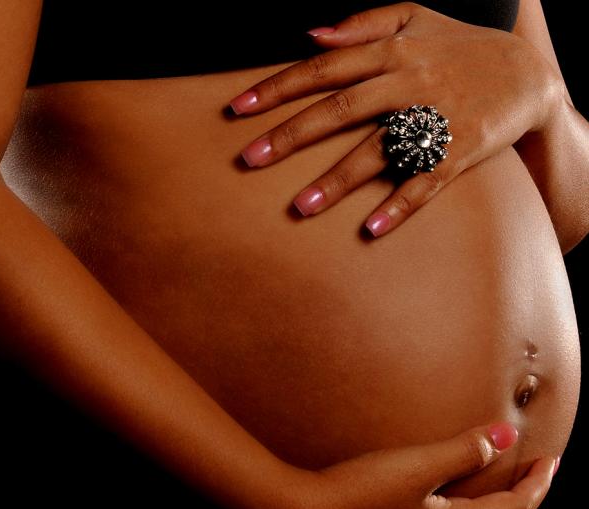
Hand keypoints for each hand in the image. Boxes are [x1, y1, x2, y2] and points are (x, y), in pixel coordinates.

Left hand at [228, 2, 563, 237]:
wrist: (528, 75)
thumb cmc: (461, 47)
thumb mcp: (417, 16)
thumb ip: (364, 23)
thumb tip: (312, 35)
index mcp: (392, 52)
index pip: (323, 68)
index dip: (278, 87)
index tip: (238, 109)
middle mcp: (409, 83)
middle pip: (340, 109)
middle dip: (291, 135)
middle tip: (250, 160)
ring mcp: (435, 120)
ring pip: (378, 151)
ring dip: (338, 180)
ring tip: (300, 207)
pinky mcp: (460, 152)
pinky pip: (426, 183)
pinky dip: (400, 205)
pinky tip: (371, 229)